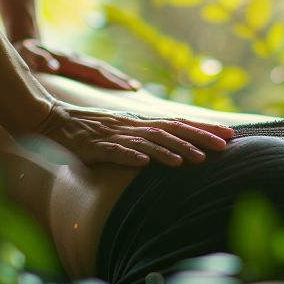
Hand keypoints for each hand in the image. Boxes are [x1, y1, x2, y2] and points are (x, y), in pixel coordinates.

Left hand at [14, 39, 140, 90]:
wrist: (24, 41)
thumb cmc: (24, 51)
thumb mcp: (26, 53)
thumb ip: (38, 57)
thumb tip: (53, 66)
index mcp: (68, 60)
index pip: (93, 71)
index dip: (109, 80)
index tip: (125, 87)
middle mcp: (76, 60)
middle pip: (102, 70)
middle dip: (119, 79)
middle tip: (137, 90)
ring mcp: (77, 62)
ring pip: (102, 70)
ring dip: (118, 78)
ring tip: (135, 88)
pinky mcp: (76, 66)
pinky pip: (96, 73)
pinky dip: (109, 78)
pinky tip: (118, 86)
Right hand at [35, 101, 234, 166]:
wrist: (52, 120)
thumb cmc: (88, 128)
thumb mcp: (121, 130)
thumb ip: (144, 137)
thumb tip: (172, 147)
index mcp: (139, 122)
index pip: (178, 123)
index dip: (204, 129)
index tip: (230, 135)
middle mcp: (132, 125)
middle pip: (171, 130)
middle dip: (199, 138)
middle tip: (225, 147)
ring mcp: (114, 135)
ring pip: (149, 141)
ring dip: (173, 150)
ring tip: (196, 160)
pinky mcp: (95, 146)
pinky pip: (115, 151)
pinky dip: (131, 155)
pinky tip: (146, 163)